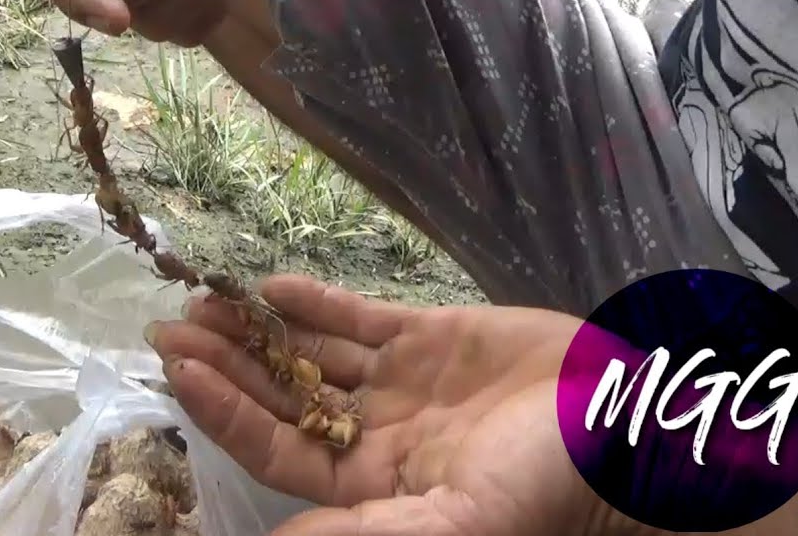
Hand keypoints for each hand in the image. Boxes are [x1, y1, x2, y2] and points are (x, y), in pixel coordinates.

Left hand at [145, 274, 645, 535]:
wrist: (629, 429)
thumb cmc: (542, 484)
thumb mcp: (451, 523)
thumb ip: (359, 530)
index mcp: (369, 481)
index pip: (275, 444)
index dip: (224, 409)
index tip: (178, 367)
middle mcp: (374, 430)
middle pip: (281, 393)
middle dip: (225, 361)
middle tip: (168, 323)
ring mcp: (401, 381)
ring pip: (311, 351)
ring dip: (258, 328)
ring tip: (204, 296)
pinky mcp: (433, 336)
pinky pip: (360, 317)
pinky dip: (316, 302)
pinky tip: (270, 285)